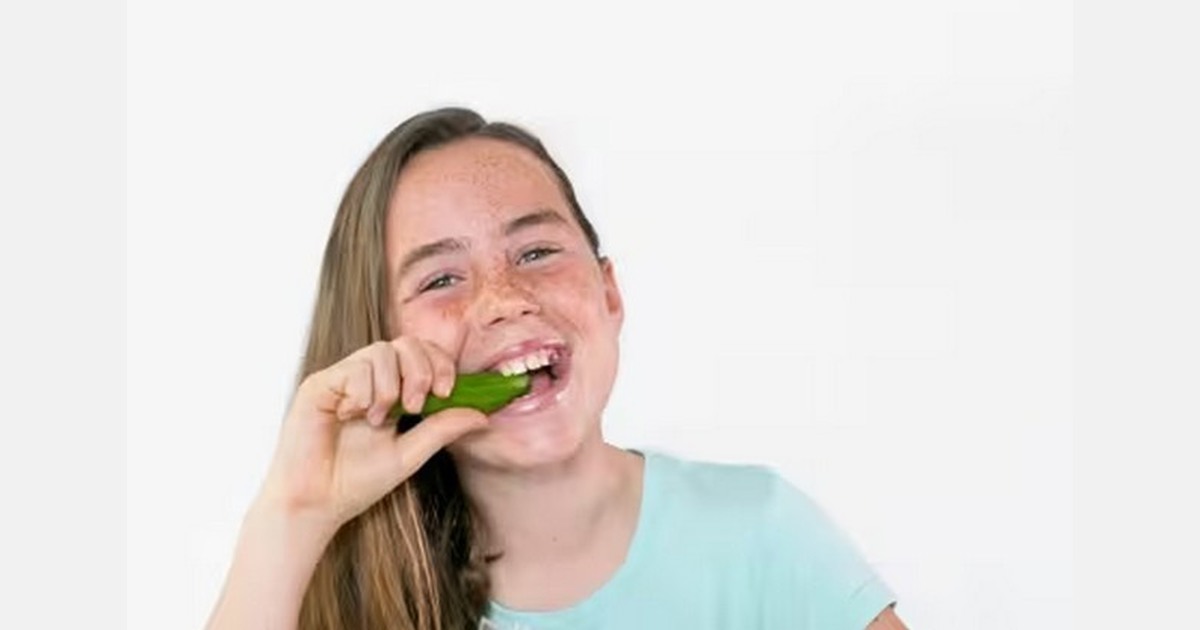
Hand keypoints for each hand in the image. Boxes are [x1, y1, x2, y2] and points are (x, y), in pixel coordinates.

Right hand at [256, 337, 486, 536]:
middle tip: (415, 405)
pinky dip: (362, 392)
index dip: (440, 364)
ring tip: (377, 420)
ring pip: (380, 351)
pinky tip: (351, 416)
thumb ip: (442, 430)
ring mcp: (343, 379)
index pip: (423, 355)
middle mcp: (368, 380)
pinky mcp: (319, 385)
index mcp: (392, 392)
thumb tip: (482, 415)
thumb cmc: (356, 482)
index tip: (446, 392)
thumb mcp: (410, 454)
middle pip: (406, 343)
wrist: (316, 504)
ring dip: (388, 387)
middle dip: (420, 370)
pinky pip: (352, 368)